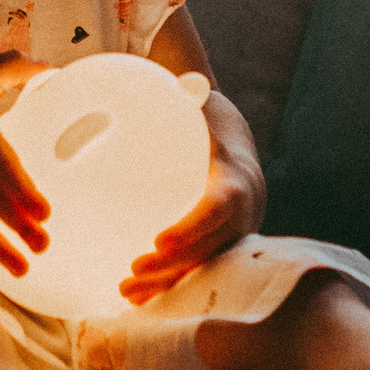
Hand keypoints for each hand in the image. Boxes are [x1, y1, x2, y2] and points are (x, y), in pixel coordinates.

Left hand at [122, 96, 264, 304]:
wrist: (229, 138)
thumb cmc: (204, 115)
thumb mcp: (198, 101)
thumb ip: (188, 92)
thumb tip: (174, 73)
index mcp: (237, 176)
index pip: (221, 205)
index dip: (194, 226)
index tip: (160, 240)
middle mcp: (244, 212)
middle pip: (212, 247)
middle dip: (175, 266)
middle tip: (132, 271)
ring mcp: (234, 235)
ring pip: (204, 265)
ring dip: (167, 283)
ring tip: (125, 291)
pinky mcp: (219, 248)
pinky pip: (196, 270)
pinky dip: (168, 285)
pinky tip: (133, 297)